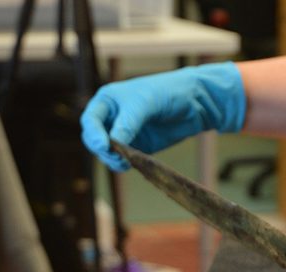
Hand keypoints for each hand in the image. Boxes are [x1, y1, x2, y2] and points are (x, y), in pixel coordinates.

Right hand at [80, 62, 245, 170]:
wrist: (195, 102)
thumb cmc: (167, 92)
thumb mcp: (145, 102)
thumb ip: (129, 122)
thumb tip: (113, 143)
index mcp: (108, 101)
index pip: (91, 121)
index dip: (94, 134)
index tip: (104, 145)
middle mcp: (113, 118)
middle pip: (95, 140)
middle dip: (103, 150)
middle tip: (117, 157)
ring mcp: (125, 134)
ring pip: (109, 153)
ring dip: (113, 160)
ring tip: (126, 163)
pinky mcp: (139, 147)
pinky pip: (126, 159)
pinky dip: (126, 164)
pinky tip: (133, 164)